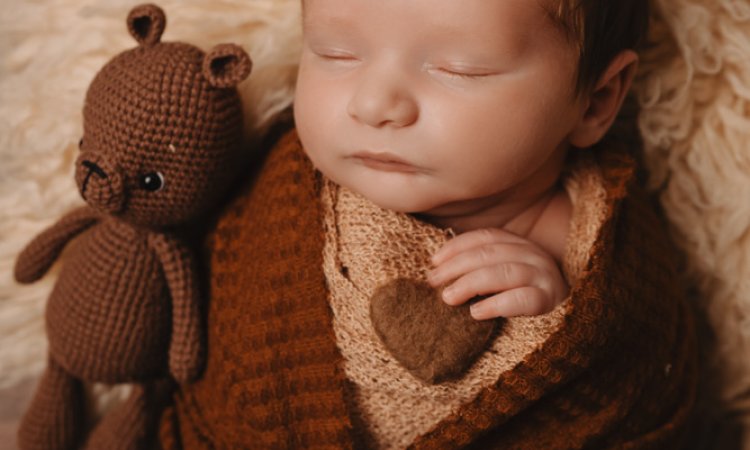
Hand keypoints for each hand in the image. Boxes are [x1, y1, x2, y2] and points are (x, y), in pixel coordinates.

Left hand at [428, 228, 568, 319]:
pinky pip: (523, 299)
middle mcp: (535, 255)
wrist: (569, 322)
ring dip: (471, 283)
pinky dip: (496, 304)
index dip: (457, 246)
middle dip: (457, 266)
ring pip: (504, 272)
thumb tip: (439, 271)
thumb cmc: (523, 299)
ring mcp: (545, 276)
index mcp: (520, 245)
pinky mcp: (552, 301)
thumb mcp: (502, 278)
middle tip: (434, 282)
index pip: (486, 237)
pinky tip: (476, 312)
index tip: (433, 262)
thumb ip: (480, 269)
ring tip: (448, 297)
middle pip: (490, 253)